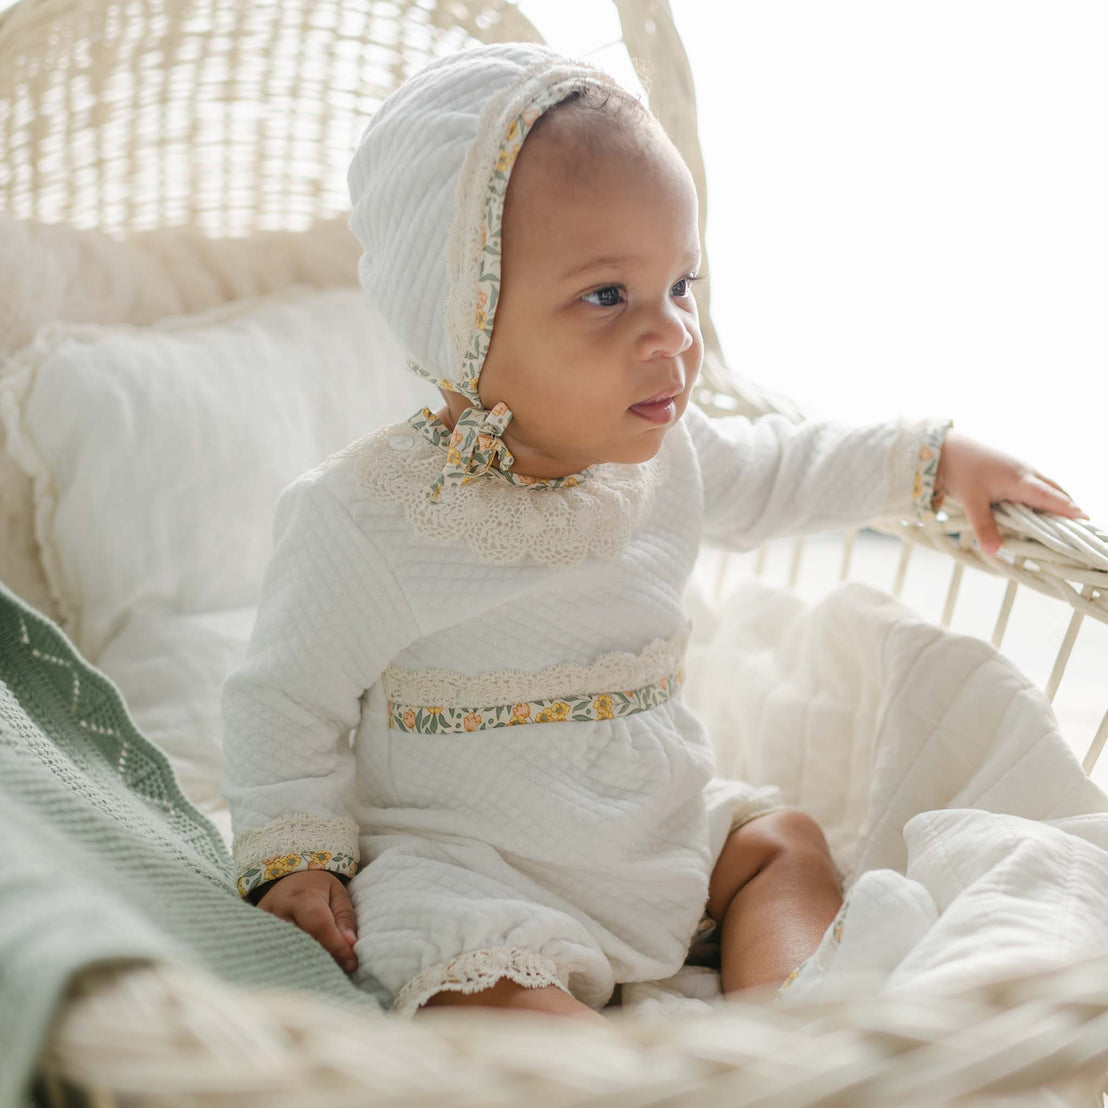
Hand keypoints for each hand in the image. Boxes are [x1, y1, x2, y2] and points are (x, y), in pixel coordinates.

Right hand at [257, 870, 358, 971]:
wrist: (284, 880)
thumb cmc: (316, 887)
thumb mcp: (337, 892)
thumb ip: (345, 916)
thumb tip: (351, 945)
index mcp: (302, 898)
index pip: (319, 926)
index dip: (336, 947)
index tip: (351, 963)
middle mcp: (279, 913)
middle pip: (302, 945)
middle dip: (323, 960)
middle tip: (338, 969)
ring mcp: (263, 926)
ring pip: (286, 954)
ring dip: (307, 965)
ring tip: (323, 970)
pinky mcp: (256, 937)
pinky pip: (275, 956)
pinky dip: (291, 964)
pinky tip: (304, 970)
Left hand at [934, 429, 1088, 556]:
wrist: (946, 448)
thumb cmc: (960, 471)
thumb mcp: (971, 502)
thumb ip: (984, 527)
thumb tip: (994, 551)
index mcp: (1020, 480)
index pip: (1051, 497)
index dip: (1067, 509)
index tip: (1085, 520)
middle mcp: (1025, 472)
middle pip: (1054, 490)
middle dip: (1068, 506)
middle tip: (1080, 525)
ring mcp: (1019, 469)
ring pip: (1045, 486)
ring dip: (1057, 500)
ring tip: (1065, 520)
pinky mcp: (1011, 469)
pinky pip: (1034, 484)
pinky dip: (1043, 496)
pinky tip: (1040, 507)